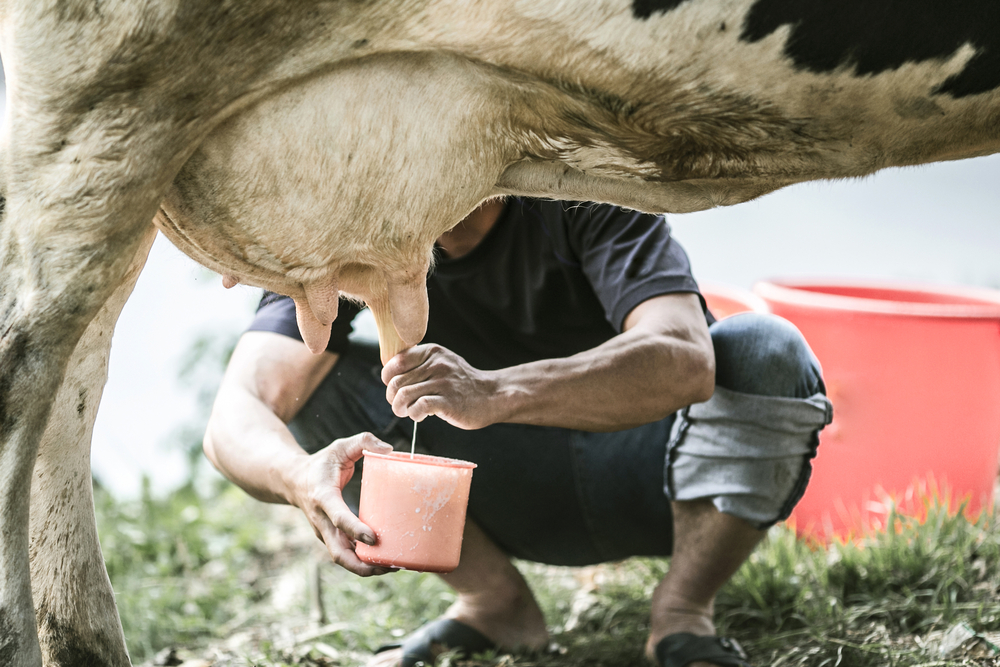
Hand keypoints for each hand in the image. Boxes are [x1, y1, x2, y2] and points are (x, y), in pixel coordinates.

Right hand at [292, 432, 394, 575]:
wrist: (293, 481)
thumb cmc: (321, 463)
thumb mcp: (339, 447)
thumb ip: (362, 442)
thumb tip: (388, 449)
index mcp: (323, 497)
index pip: (339, 518)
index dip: (355, 530)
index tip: (374, 538)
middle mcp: (322, 521)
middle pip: (339, 553)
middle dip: (363, 564)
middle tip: (390, 564)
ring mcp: (325, 532)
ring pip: (343, 559)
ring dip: (366, 568)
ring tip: (393, 566)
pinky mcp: (331, 538)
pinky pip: (346, 555)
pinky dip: (363, 562)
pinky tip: (384, 562)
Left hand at [381, 344, 501, 428]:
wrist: (491, 395)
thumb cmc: (461, 383)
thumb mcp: (441, 363)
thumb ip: (418, 365)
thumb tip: (390, 376)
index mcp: (432, 352)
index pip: (396, 362)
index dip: (388, 378)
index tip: (395, 388)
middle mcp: (437, 364)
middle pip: (397, 382)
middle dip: (392, 398)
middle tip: (399, 406)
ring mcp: (443, 382)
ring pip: (404, 395)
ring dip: (400, 408)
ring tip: (407, 412)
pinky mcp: (448, 401)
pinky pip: (419, 407)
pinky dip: (414, 414)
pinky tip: (420, 416)